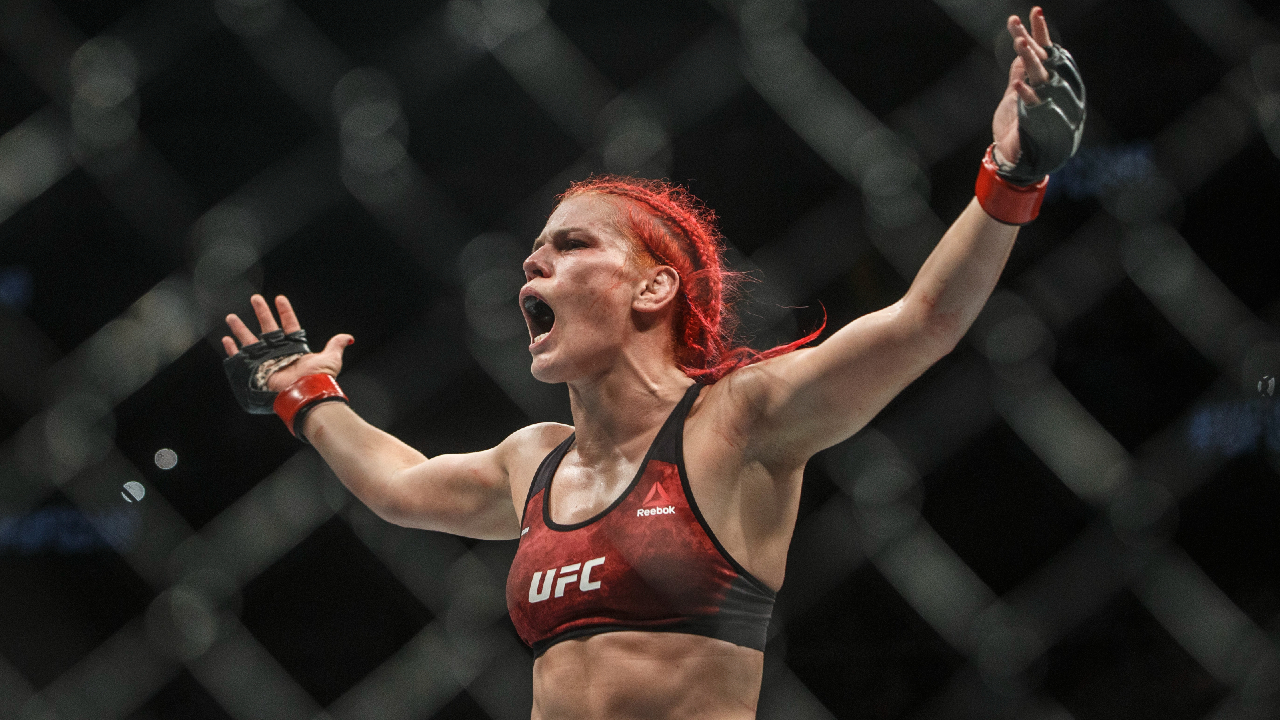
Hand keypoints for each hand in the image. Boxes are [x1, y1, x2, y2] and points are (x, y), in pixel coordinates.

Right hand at [222, 294, 353, 391]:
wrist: (305, 393)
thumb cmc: (318, 377)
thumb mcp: (331, 358)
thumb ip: (336, 345)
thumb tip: (348, 338)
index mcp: (296, 347)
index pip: (289, 324)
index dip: (285, 311)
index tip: (279, 298)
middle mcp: (280, 352)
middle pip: (268, 327)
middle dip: (261, 312)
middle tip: (255, 298)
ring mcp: (267, 360)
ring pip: (251, 340)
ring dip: (240, 328)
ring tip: (231, 317)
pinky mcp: (256, 370)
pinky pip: (240, 358)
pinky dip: (232, 349)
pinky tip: (226, 339)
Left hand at [992, 6, 1053, 165]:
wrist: (1019, 165)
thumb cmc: (1018, 131)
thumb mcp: (1015, 98)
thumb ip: (1020, 76)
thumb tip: (1021, 53)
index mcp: (1051, 85)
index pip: (1048, 53)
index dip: (1041, 33)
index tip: (1033, 11)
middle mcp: (1057, 95)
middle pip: (1047, 63)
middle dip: (1034, 43)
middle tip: (1019, 25)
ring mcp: (1052, 110)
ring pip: (1044, 80)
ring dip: (1032, 61)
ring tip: (1020, 43)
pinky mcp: (1043, 128)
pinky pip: (1038, 109)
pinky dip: (1029, 96)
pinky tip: (1018, 85)